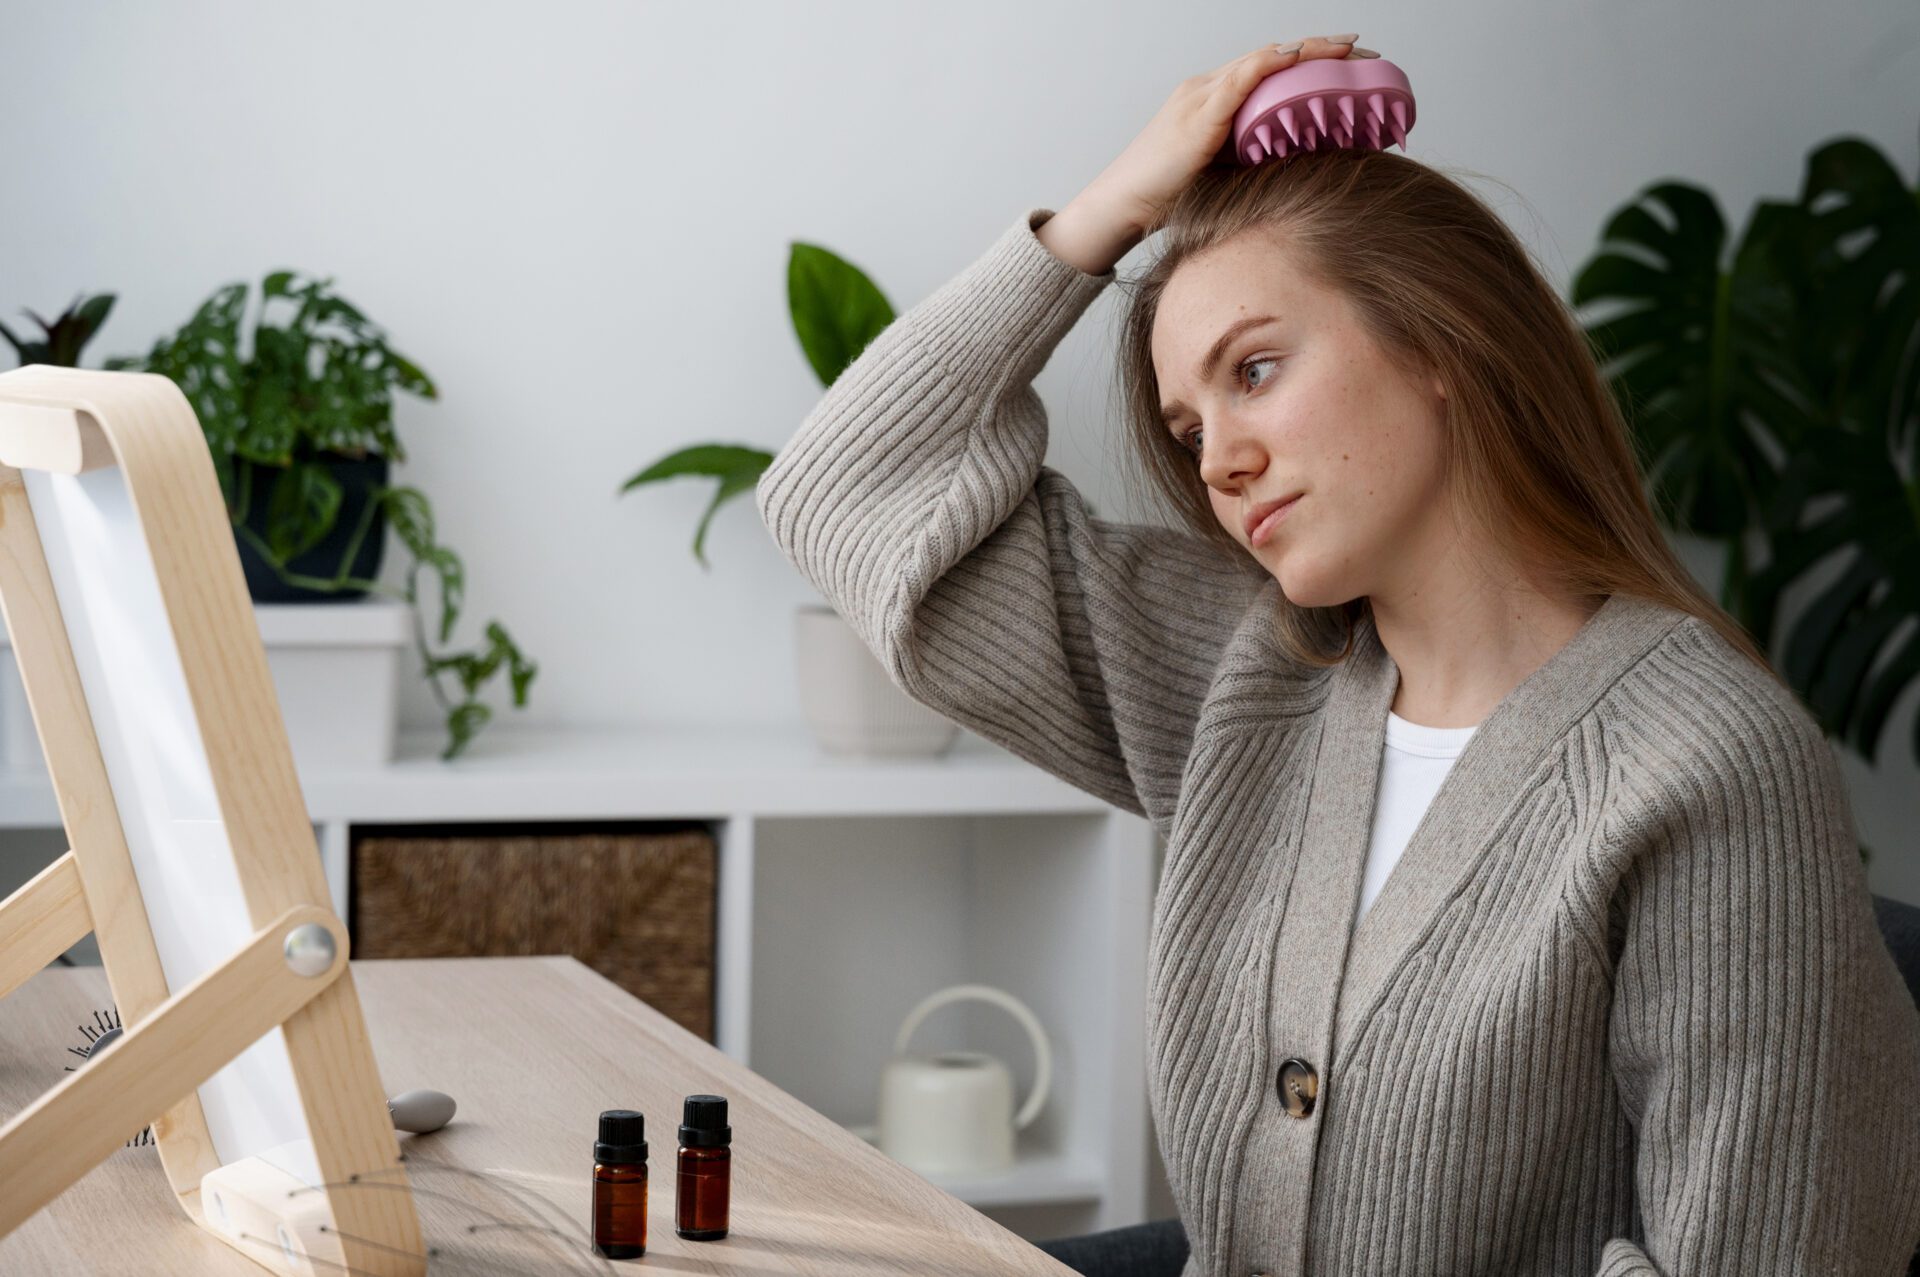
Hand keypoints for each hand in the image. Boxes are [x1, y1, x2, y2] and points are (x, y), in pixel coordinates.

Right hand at [1084, 35, 1367, 237]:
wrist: (1123, 205)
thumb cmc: (1166, 196)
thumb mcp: (1221, 172)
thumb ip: (1252, 158)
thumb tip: (1296, 164)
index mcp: (1213, 101)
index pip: (1269, 70)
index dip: (1310, 63)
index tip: (1350, 64)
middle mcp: (1207, 89)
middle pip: (1273, 58)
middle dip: (1321, 51)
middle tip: (1364, 52)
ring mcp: (1201, 97)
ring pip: (1263, 61)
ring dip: (1308, 52)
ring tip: (1347, 51)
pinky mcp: (1198, 115)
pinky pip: (1239, 80)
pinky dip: (1270, 65)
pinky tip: (1298, 58)